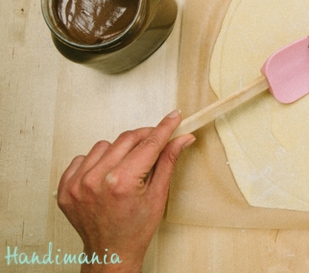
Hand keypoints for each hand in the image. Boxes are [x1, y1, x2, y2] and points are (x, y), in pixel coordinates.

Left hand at [57, 110, 194, 271]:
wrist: (111, 253)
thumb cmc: (136, 229)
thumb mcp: (159, 195)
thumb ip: (168, 161)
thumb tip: (183, 138)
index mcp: (122, 183)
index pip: (148, 144)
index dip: (164, 128)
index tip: (174, 116)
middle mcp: (96, 181)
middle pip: (126, 139)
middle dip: (144, 137)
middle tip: (156, 140)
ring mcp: (77, 184)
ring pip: (104, 146)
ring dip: (119, 151)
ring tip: (127, 168)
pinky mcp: (65, 187)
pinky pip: (82, 158)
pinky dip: (96, 162)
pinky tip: (106, 175)